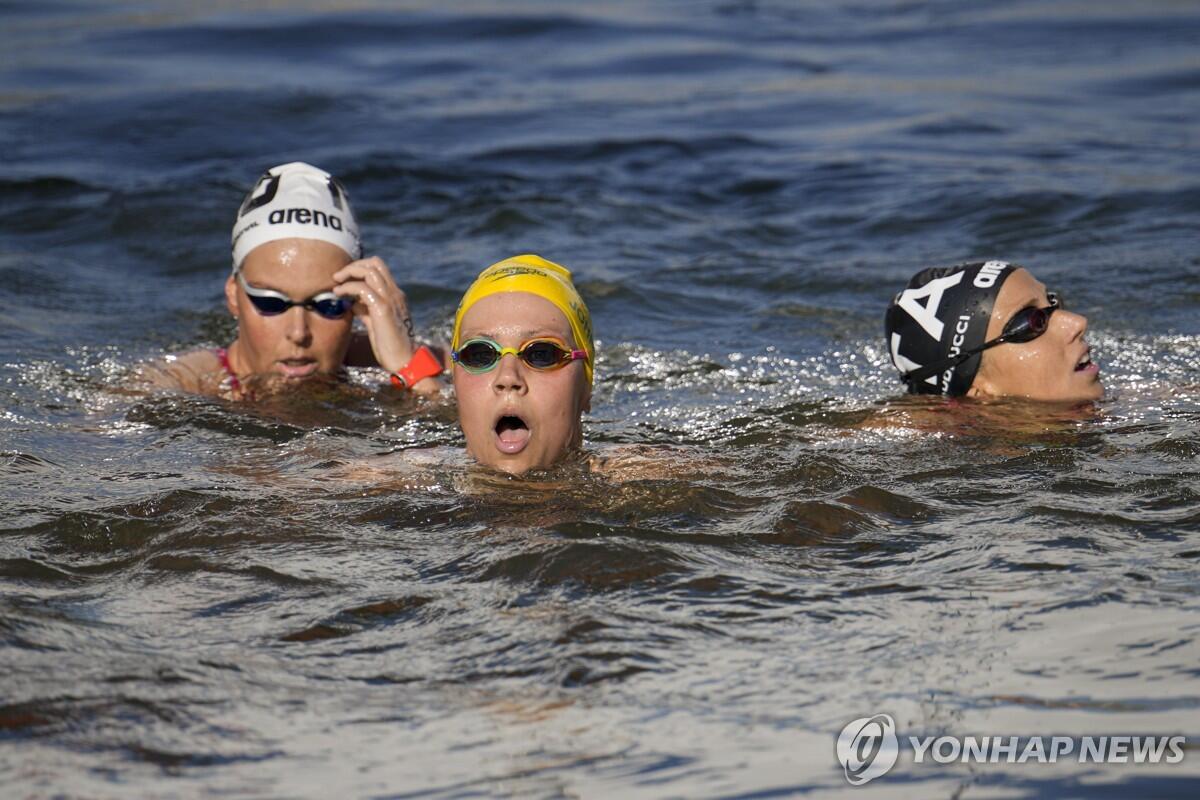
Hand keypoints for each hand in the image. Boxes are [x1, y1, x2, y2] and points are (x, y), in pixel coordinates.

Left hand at [332, 257, 416, 374]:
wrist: (404, 361)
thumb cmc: (390, 346)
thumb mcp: (376, 323)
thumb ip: (366, 310)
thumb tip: (352, 302)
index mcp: (395, 295)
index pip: (379, 269)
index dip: (360, 268)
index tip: (345, 279)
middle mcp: (395, 293)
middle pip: (375, 263)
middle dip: (354, 266)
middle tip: (338, 277)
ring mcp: (390, 299)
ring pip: (370, 270)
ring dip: (349, 272)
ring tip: (336, 283)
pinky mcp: (383, 309)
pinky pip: (362, 288)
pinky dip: (347, 288)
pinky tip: (339, 295)